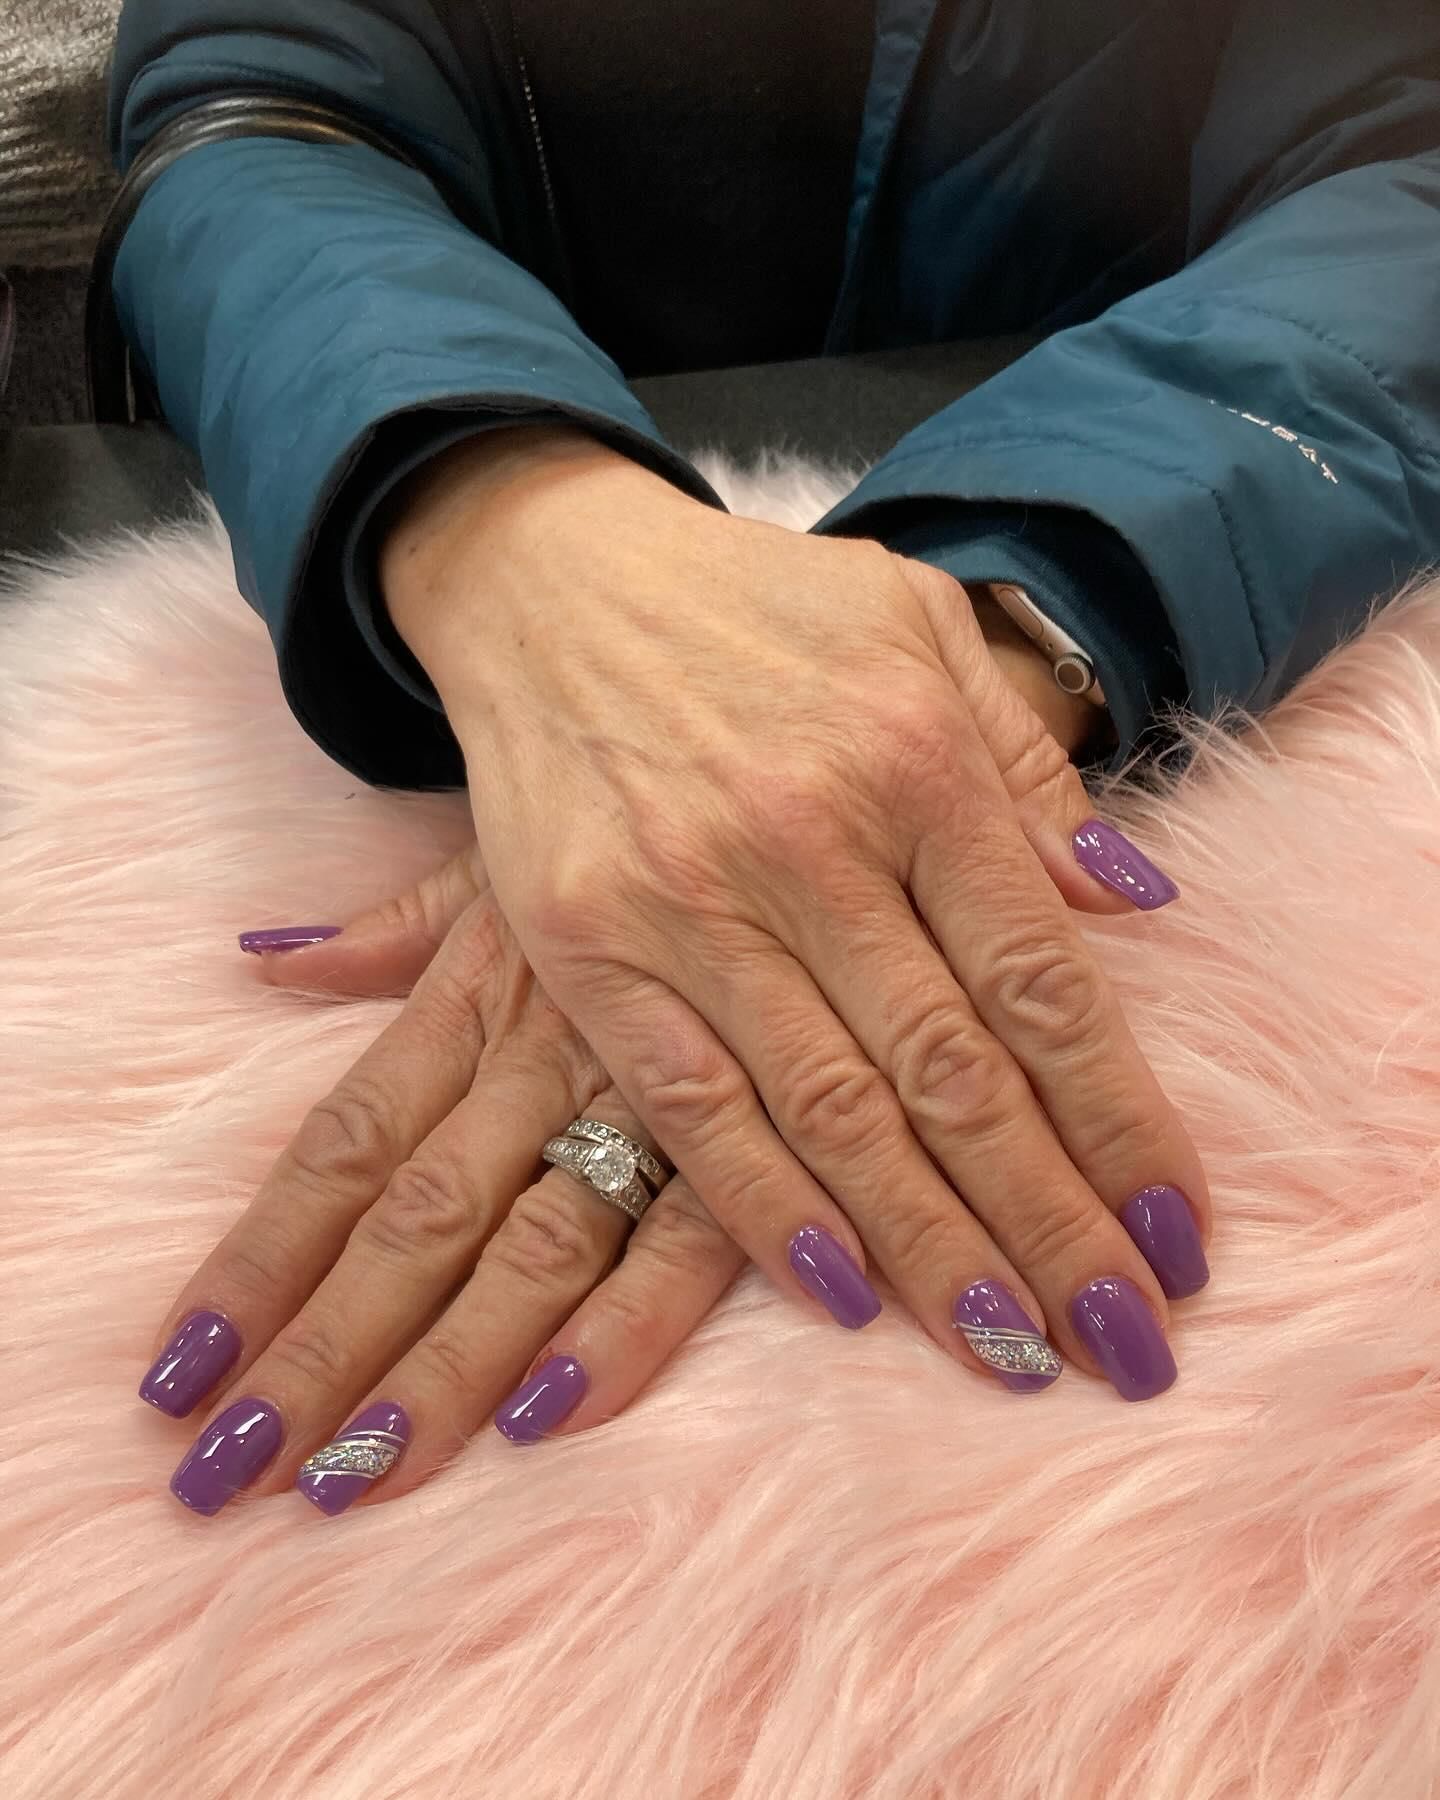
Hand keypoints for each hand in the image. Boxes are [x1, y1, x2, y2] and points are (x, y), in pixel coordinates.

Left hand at [140, 848, 744, 1516]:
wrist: (782, 757)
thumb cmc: (634, 825)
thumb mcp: (501, 852)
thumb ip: (391, 929)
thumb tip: (266, 959)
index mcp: (476, 995)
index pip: (344, 1145)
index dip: (261, 1259)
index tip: (182, 1366)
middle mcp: (544, 1056)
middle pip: (417, 1221)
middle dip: (326, 1349)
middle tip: (240, 1469)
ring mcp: (648, 1097)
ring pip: (533, 1248)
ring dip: (447, 1366)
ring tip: (363, 1472)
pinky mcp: (755, 1128)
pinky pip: (690, 1233)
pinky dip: (626, 1322)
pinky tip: (554, 1411)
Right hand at [381, 427, 1209, 1402]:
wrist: (554, 579)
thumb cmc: (757, 610)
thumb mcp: (918, 631)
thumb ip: (1026, 770)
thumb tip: (1133, 902)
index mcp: (914, 762)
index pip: (1041, 981)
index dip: (1117, 1119)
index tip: (1175, 1230)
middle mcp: (807, 838)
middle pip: (951, 1074)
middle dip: (1047, 1223)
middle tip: (1120, 1340)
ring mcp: (686, 899)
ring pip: (829, 1112)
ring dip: (928, 1247)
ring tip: (1011, 1349)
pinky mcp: (583, 943)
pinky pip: (686, 1102)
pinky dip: (764, 1206)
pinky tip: (841, 1290)